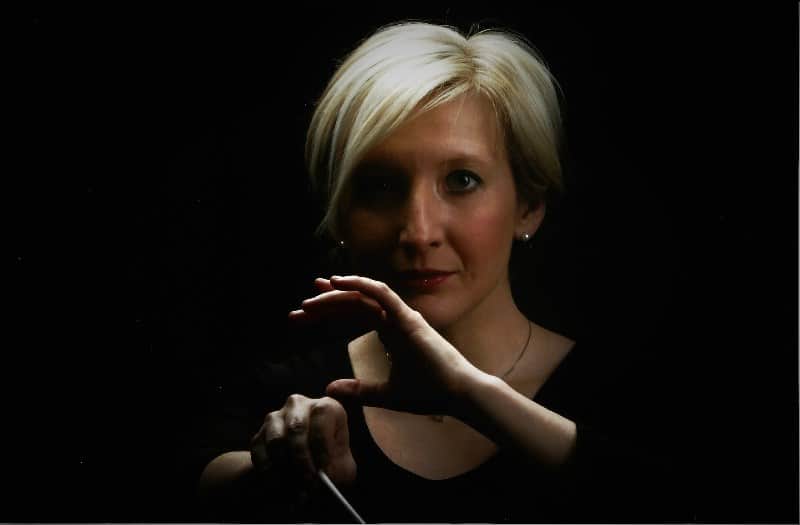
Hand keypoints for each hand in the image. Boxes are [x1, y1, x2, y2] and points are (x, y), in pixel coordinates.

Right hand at [250, 394, 356, 498]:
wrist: (299, 472)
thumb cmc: (327, 464)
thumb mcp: (341, 467)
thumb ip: (337, 469)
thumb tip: (327, 476)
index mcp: (325, 407)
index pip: (322, 415)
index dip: (322, 444)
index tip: (324, 470)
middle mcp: (299, 405)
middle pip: (296, 427)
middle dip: (302, 460)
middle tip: (308, 484)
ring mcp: (276, 418)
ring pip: (277, 441)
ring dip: (286, 469)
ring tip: (296, 489)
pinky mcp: (258, 436)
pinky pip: (260, 454)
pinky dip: (270, 475)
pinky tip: (281, 487)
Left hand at [289, 275, 481, 416]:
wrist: (457, 396)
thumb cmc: (429, 394)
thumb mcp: (384, 395)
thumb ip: (358, 389)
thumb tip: (329, 387)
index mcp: (391, 333)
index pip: (353, 315)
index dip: (328, 313)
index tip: (302, 316)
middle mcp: (395, 320)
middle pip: (354, 304)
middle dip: (326, 304)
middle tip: (300, 308)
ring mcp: (402, 316)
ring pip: (363, 297)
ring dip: (337, 294)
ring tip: (313, 295)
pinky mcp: (408, 318)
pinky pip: (382, 293)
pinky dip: (360, 284)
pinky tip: (338, 282)